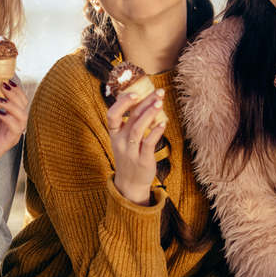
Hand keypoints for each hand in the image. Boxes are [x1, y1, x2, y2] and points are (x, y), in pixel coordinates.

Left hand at [0, 80, 28, 171]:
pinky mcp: (10, 141)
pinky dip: (9, 118)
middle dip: (15, 93)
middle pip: (24, 104)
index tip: (6, 80)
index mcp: (10, 115)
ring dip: (12, 104)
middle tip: (2, 86)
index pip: (20, 99)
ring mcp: (14, 132)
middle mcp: (15, 123)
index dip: (16, 89)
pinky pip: (16, 128)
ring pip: (23, 115)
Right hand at [106, 88, 166, 204]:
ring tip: (160, 103)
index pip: (112, 115)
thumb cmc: (130, 156)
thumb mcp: (124, 139)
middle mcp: (120, 142)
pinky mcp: (142, 160)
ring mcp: (130, 152)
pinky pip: (148, 143)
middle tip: (158, 92)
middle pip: (131, 117)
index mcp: (114, 134)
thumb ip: (129, 121)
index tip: (135, 93)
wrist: (130, 184)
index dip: (122, 103)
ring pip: (137, 129)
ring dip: (149, 114)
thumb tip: (138, 99)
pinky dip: (156, 132)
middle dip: (145, 103)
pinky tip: (163, 123)